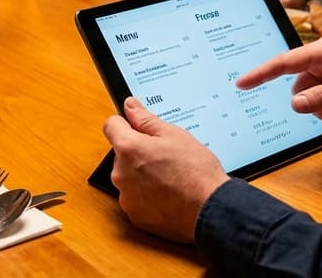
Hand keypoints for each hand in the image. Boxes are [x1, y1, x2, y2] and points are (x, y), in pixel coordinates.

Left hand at [103, 97, 230, 242]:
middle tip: (164, 156)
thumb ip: (145, 119)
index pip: (111, 126)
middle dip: (137, 151)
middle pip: (121, 153)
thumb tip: (130, 106)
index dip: (125, 124)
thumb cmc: (195, 171)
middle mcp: (120, 173)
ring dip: (141, 174)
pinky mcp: (134, 215)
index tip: (139, 128)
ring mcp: (126, 196)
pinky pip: (135, 198)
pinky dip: (147, 195)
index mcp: (128, 148)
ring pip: (128, 176)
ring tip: (169, 176)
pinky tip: (167, 194)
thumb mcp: (173, 135)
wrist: (210, 209)